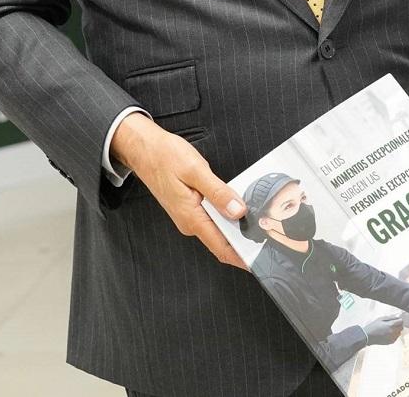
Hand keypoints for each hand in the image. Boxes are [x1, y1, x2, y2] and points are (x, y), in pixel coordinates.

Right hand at [110, 113, 246, 269]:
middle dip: (243, 240)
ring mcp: (188, 215)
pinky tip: (235, 205)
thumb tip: (238, 211)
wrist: (142, 148)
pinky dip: (224, 215)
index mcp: (191, 217)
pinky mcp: (188, 207)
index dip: (242, 257)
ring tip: (255, 219)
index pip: (221, 247)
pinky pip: (210, 218)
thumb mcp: (195, 170)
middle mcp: (189, 222)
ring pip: (217, 228)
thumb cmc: (164, 155)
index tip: (260, 260)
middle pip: (221, 240)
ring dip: (234, 226)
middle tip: (266, 234)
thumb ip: (218, 192)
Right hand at [363, 314, 404, 344]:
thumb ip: (390, 317)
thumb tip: (398, 316)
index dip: (399, 319)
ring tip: (389, 329)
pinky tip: (387, 333)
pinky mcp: (391, 342)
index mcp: (390, 325)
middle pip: (401, 327)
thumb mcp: (381, 319)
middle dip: (398, 325)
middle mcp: (393, 332)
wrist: (368, 336)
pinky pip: (396, 337)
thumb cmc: (373, 326)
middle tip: (392, 323)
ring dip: (396, 330)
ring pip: (399, 333)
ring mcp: (392, 338)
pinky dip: (394, 335)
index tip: (396, 319)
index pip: (401, 321)